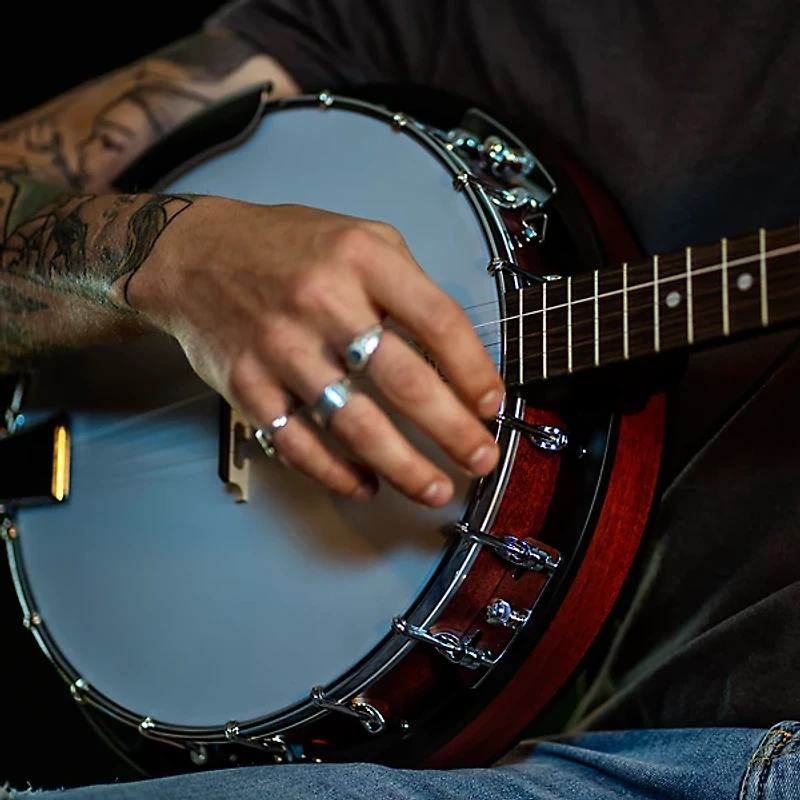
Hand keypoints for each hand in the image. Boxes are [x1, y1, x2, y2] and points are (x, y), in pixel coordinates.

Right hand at [130, 198, 504, 506]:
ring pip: (355, 423)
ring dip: (403, 466)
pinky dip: (335, 472)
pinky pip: (298, 442)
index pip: (438, 321)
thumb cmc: (285, 247)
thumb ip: (408, 284)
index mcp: (362, 259)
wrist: (193, 254)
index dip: (474, 370)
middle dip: (452, 431)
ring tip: (433, 489)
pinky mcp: (247, 384)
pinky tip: (364, 484)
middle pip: (404, 382)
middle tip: (480, 459)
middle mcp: (323, 301)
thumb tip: (455, 354)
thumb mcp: (359, 236)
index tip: (492, 404)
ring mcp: (281, 347)